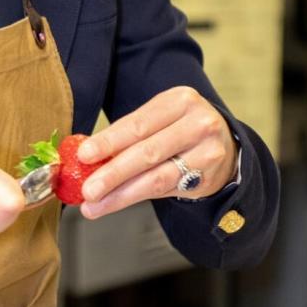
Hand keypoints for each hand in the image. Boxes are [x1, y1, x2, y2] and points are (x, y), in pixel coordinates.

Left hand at [75, 87, 237, 219]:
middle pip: (147, 152)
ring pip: (156, 177)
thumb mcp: (159, 119)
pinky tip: (115, 202)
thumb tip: (85, 158)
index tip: (83, 155)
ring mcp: (207, 152)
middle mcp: (198, 124)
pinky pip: (165, 190)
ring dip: (120, 194)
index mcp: (179, 100)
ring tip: (93, 205)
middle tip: (87, 190)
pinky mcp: (206, 177)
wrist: (223, 144)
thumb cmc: (179, 129)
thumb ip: (129, 135)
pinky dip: (135, 196)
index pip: (138, 123)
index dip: (109, 140)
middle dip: (112, 173)